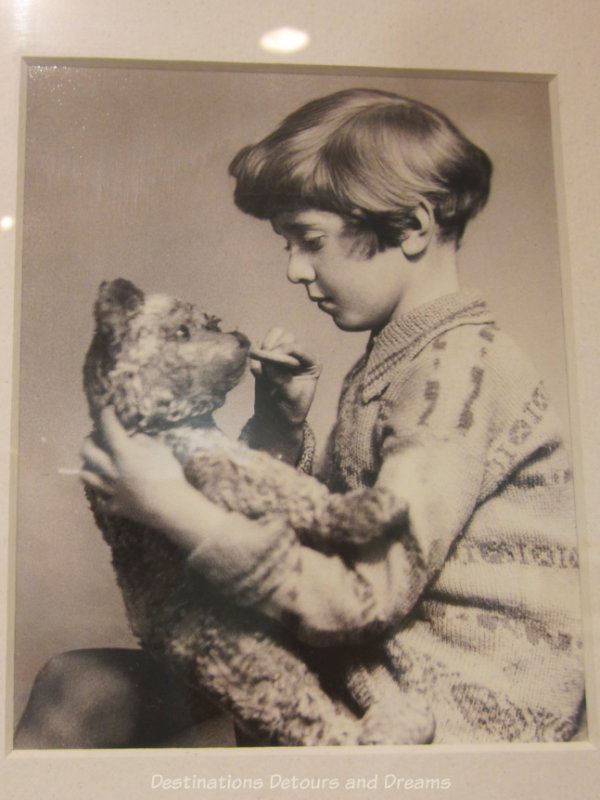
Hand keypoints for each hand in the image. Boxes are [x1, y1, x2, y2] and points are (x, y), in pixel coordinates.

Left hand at [80, 406, 187, 527]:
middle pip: (87, 452)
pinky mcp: (115, 506)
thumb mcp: (161, 449)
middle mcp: (111, 468)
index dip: (106, 415)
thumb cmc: (168, 474)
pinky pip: (100, 501)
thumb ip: (144, 441)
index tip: (107, 409)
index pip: (109, 427)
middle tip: (94, 439)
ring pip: (87, 476)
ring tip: (92, 464)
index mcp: (123, 451)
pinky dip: (100, 495)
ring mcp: (110, 489)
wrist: (171, 506)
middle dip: (88, 441)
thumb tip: (134, 439)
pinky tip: (103, 492)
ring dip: (87, 467)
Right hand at [251, 327, 320, 431]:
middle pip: (284, 336)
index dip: (281, 350)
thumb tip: (268, 363)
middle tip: (265, 368)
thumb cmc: (291, 409)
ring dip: (264, 351)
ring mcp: (284, 354)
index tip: (267, 358)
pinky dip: (257, 359)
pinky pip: (260, 349)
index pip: (296, 348)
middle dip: (272, 348)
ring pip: (272, 338)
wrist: (279, 419)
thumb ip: (280, 379)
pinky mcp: (270, 358)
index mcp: (312, 362)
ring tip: (262, 373)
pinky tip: (260, 376)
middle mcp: (300, 355)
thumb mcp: (290, 396)